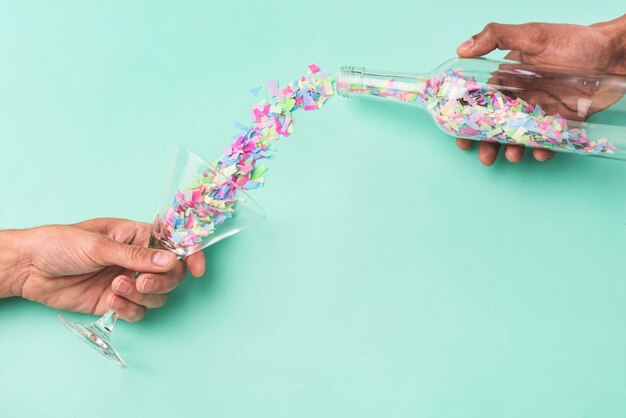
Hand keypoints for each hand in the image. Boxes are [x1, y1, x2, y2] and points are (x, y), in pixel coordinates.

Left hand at [0, 218, 205, 321]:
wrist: (29, 269)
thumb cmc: (60, 244)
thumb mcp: (99, 245)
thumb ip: (136, 256)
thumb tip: (171, 261)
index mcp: (137, 236)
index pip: (174, 244)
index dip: (190, 254)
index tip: (197, 269)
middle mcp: (137, 259)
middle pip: (172, 274)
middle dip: (162, 281)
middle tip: (142, 281)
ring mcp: (129, 281)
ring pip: (158, 296)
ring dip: (142, 295)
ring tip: (116, 287)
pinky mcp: (116, 302)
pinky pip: (138, 311)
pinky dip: (129, 309)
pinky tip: (111, 301)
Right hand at [455, 15, 625, 164]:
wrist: (614, 55)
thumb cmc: (576, 42)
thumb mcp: (533, 35)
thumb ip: (497, 37)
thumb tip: (462, 48)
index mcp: (509, 78)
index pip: (481, 102)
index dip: (468, 120)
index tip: (460, 136)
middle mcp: (521, 97)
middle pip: (497, 125)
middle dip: (488, 143)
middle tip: (484, 156)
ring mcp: (540, 112)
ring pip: (519, 136)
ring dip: (512, 149)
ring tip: (512, 155)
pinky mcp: (560, 123)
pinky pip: (546, 141)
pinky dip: (542, 150)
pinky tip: (540, 152)